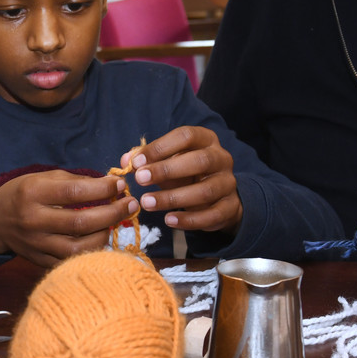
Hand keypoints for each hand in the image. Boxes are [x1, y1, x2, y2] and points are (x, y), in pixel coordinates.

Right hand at [0, 169, 137, 266]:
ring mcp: (36, 244)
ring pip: (79, 247)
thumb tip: (110, 186)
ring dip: (104, 234)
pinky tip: (99, 238)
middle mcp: (33, 220)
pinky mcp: (39, 261)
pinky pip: (71, 261)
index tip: (119, 186)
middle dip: (112, 213)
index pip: (75, 192)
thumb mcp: (42, 178)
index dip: (102, 189)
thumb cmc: (23, 194)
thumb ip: (74, 181)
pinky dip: (90, 251)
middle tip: (131, 205)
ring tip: (113, 223)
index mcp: (33, 193)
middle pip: (81, 222)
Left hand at [120, 126, 241, 232]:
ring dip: (172, 198)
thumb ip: (148, 161)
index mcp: (206, 140)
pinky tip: (168, 220)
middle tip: (140, 179)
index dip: (160, 148)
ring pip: (204, 191)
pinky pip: (212, 215)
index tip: (136, 162)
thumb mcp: (168, 162)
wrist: (217, 197)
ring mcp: (228, 183)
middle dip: (167, 170)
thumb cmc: (186, 173)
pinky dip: (189, 220)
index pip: (185, 137)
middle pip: (199, 161)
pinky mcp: (230, 207)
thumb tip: (125, 161)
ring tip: (147, 203)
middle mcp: (221, 158)